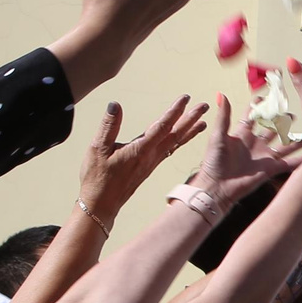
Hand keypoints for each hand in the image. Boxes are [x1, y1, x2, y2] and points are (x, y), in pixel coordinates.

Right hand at [79, 95, 207, 223]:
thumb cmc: (97, 178)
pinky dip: (180, 142)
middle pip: (175, 134)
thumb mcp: (97, 149)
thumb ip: (108, 126)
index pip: (161, 126)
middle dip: (190, 118)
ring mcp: (152, 162)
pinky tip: (184, 138)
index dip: (175, 111)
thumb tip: (115, 105)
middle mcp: (151, 156)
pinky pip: (170, 151)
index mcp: (140, 149)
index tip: (186, 98)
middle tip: (204, 106)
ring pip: (175, 143)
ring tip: (203, 121)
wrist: (101, 204)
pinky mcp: (150, 167)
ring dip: (189, 130)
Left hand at [191, 94, 301, 208]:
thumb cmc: (214, 162)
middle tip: (293, 114)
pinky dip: (301, 160)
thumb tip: (222, 95)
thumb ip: (224, 116)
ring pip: (285, 145)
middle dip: (282, 122)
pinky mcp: (270, 169)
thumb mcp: (217, 136)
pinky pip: (288, 163)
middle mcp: (255, 144)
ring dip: (296, 140)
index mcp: (242, 134)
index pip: (252, 117)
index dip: (258, 107)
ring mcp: (264, 157)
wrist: (218, 187)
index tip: (265, 97)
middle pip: (272, 129)